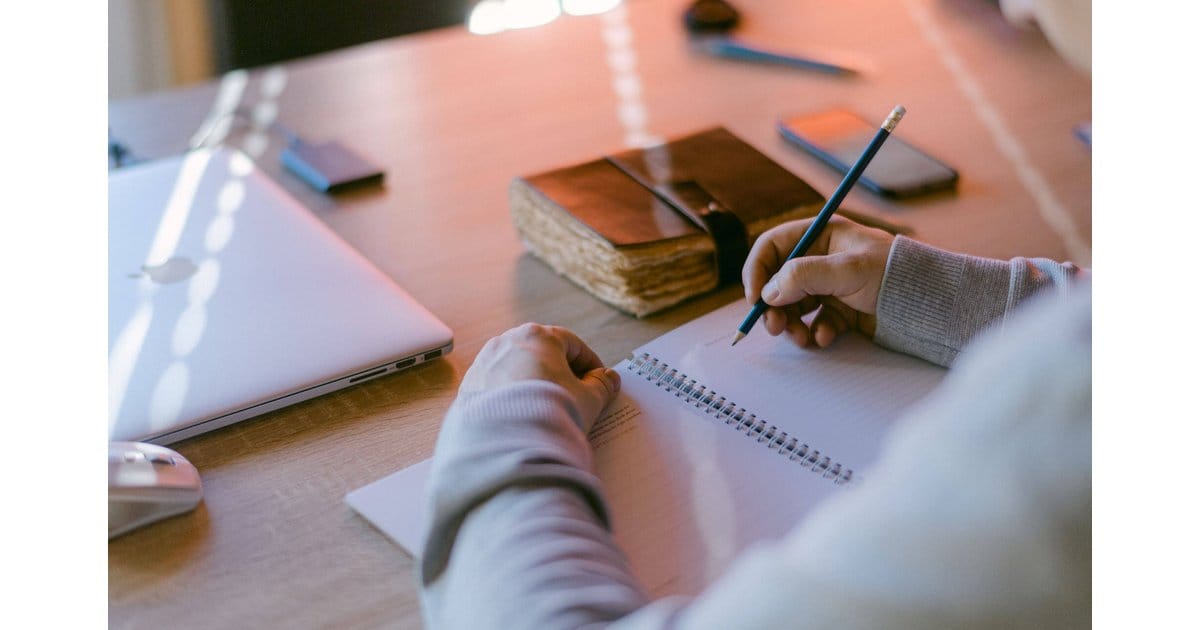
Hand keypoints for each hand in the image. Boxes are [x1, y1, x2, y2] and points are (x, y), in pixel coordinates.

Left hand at [460, 324, 620, 431]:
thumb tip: (608, 378)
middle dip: (560, 373)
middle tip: (574, 396)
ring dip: (533, 384)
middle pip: (541, 353)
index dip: (590, 364)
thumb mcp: (588, 399)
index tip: (598, 381)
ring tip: (546, 410)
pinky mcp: (468, 387)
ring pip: (516, 369)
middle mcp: (506, 341)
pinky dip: (511, 397)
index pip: (572, 344)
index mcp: (538, 336)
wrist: (507, 443)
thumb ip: (602, 385)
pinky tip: (521, 417)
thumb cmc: (551, 412)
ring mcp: (483, 363)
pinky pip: (496, 387)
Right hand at [742, 216, 894, 347]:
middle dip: (772, 306)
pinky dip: (814, 333)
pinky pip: (813, 323)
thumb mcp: (847, 269)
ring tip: (801, 338)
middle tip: (774, 328)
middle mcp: (819, 260)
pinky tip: (826, 337)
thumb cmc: (893, 273)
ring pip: (792, 307)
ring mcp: (828, 287)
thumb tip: (768, 292)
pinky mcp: (839, 311)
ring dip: (790, 325)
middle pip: (777, 281)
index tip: (755, 298)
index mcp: (820, 236)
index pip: (772, 247)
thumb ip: (804, 276)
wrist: (929, 304)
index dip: (757, 271)